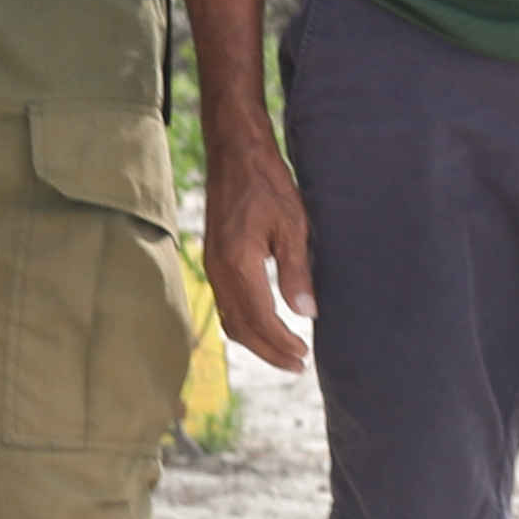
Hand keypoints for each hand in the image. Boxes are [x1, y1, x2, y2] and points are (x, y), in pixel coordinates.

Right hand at [199, 127, 315, 374]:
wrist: (235, 154)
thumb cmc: (267, 184)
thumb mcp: (292, 225)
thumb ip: (296, 271)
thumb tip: (306, 312)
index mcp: (239, 263)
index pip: (260, 319)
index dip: (281, 343)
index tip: (303, 356)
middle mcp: (219, 270)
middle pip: (240, 327)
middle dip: (268, 351)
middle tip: (297, 364)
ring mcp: (212, 266)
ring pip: (229, 318)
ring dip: (255, 340)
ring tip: (283, 351)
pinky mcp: (213, 260)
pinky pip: (225, 303)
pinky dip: (244, 322)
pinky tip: (263, 323)